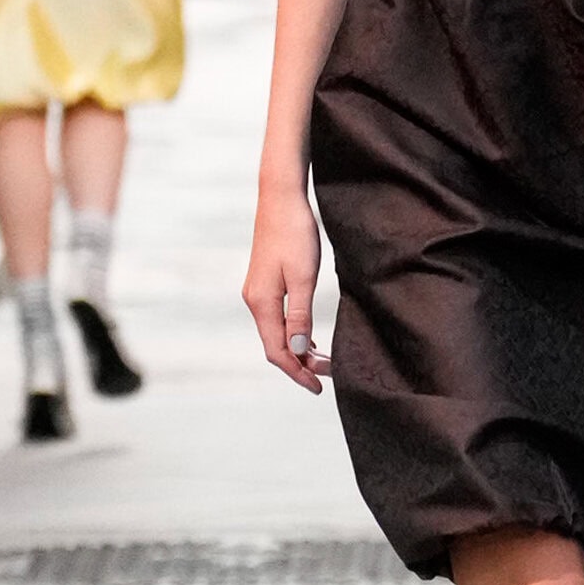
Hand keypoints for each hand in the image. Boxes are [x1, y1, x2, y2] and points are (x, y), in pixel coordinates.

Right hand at [243, 187, 330, 393]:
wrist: (281, 197)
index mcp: (262, 302)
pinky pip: (278, 318)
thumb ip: (300, 315)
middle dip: (300, 364)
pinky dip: (294, 333)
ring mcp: (258, 291)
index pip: (277, 351)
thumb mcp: (303, 276)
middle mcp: (254, 300)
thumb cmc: (295, 233)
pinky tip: (310, 337)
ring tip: (323, 361)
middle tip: (329, 375)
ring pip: (276, 332)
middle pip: (275, 345)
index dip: (297, 372)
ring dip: (298, 349)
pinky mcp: (265, 282)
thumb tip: (299, 349)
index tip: (318, 387)